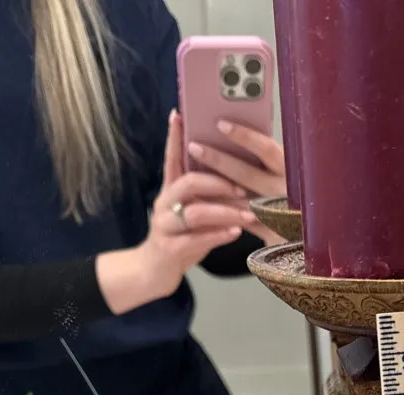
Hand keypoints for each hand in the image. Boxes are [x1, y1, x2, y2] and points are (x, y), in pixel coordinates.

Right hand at [96, 111, 254, 313]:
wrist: (155, 272)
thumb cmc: (181, 239)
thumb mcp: (192, 214)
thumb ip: (206, 197)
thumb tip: (236, 180)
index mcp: (170, 190)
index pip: (172, 158)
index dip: (175, 137)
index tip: (179, 114)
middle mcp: (164, 203)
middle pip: (189, 182)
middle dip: (218, 182)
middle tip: (242, 187)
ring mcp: (165, 226)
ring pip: (195, 212)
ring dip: (225, 212)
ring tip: (248, 215)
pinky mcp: (169, 248)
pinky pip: (195, 239)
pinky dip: (217, 235)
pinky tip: (235, 234)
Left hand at [188, 122, 287, 246]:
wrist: (306, 233)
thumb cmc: (290, 195)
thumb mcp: (282, 173)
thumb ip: (263, 158)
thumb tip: (225, 132)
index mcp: (290, 170)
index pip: (267, 148)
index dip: (244, 136)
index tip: (220, 124)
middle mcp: (286, 190)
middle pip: (247, 173)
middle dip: (218, 159)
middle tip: (193, 146)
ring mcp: (280, 214)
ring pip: (240, 199)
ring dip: (214, 188)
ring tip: (190, 177)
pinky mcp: (273, 234)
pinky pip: (241, 221)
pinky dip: (221, 211)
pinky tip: (203, 202)